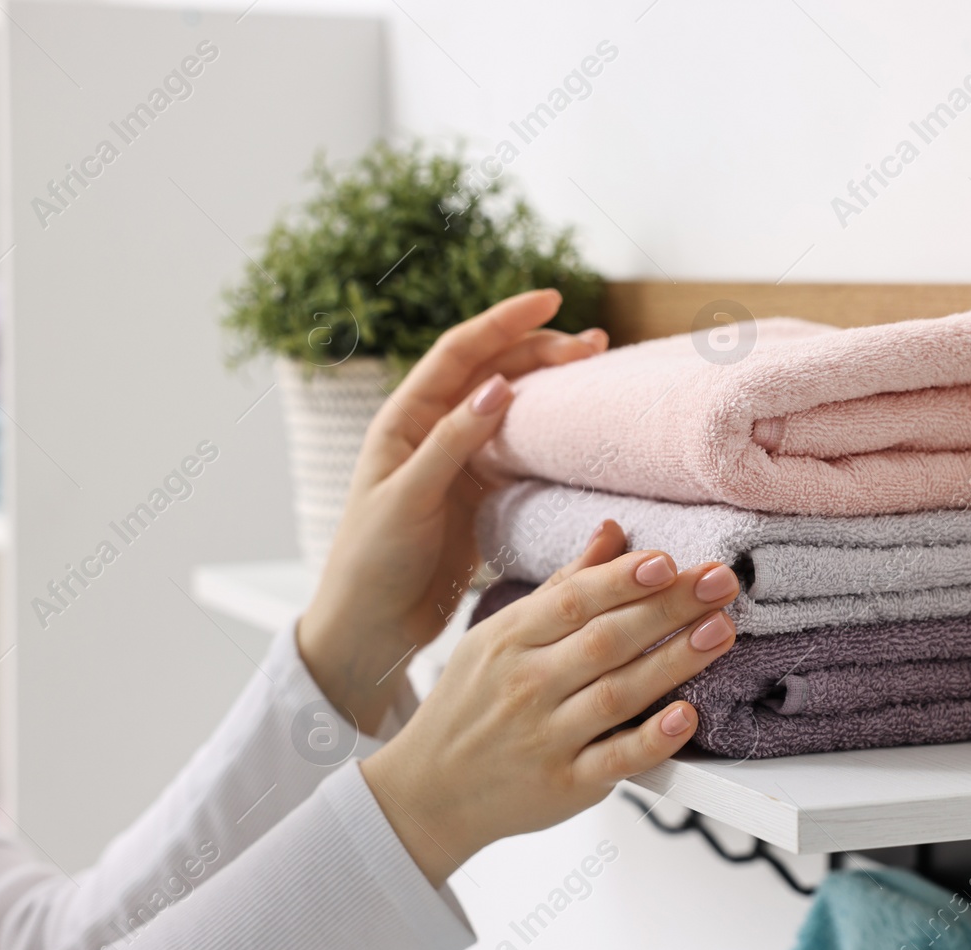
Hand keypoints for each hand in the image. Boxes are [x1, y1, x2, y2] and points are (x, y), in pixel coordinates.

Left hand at [296, 290, 607, 730]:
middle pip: (495, 372)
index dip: (504, 321)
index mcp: (405, 420)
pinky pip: (523, 452)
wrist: (372, 627)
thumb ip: (451, 444)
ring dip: (554, 389)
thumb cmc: (372, 562)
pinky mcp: (480, 496)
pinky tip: (584, 433)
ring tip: (598, 373)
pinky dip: (554, 437)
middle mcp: (433, 432)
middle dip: (543, 351)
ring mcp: (460, 463)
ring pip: (515, 408)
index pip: (460, 352)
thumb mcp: (407, 499)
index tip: (550, 299)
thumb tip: (500, 386)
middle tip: (596, 345)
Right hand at [360, 521, 740, 885]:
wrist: (429, 791)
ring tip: (721, 631)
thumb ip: (561, 587)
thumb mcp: (496, 637)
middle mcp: (527, 685)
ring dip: (674, 661)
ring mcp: (546, 737)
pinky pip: (616, 760)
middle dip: (669, 608)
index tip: (669, 561)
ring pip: (619, 693)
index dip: (622, 579)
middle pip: (605, 639)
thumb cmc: (470, 705)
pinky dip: (653, 739)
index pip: (573, 601)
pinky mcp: (567, 785)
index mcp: (508, 640)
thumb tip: (613, 532)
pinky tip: (686, 716)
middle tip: (720, 583)